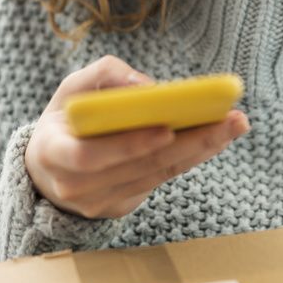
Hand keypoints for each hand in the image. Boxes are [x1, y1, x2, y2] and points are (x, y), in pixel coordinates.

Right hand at [24, 55, 249, 219]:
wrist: (48, 167)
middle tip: (229, 119)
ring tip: (234, 124)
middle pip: (140, 168)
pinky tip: (217, 139)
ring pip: (157, 175)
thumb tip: (151, 88)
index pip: (89, 156)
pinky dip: (191, 157)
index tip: (166, 128)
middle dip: (190, 141)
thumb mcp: (71, 89)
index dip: (128, 145)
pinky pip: (161, 180)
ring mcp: (98, 203)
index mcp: (52, 152)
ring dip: (201, 149)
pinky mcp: (120, 207)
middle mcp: (73, 186)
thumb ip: (105, 75)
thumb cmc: (66, 120)